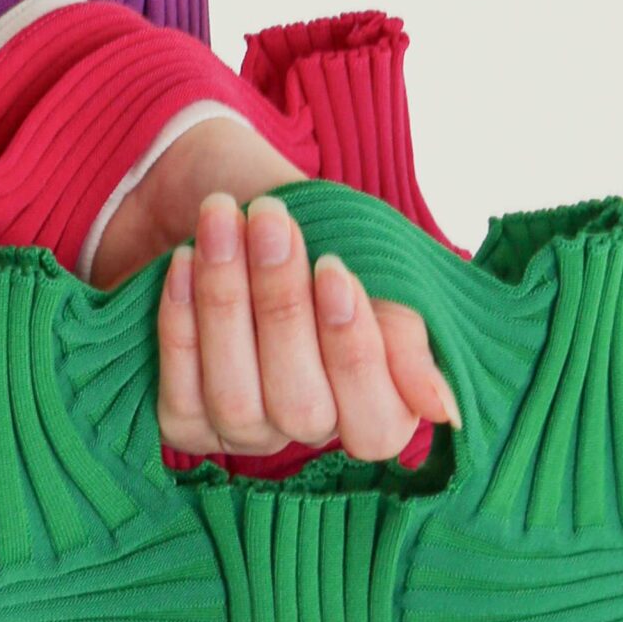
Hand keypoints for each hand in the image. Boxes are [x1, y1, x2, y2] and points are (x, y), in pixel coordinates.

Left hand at [88, 117, 457, 461]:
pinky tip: (183, 260)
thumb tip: (442, 410)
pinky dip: (181, 321)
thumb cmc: (309, 226)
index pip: (377, 427)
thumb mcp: (366, 257)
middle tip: (271, 219)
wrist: (220, 188)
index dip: (355, 357)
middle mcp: (309, 428)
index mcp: (372, 398)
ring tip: (222, 219)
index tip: (333, 268)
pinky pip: (180, 391)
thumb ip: (402, 327)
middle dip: (283, 309)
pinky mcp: (184, 425)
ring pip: (236, 399)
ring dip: (226, 301)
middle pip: (302, 409)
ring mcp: (244, 433)